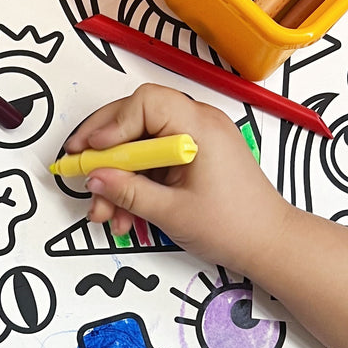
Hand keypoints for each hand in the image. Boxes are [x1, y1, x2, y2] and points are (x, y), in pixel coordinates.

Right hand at [62, 84, 293, 276]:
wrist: (269, 244)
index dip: (112, 124)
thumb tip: (94, 177)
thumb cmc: (235, 226)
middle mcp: (197, 124)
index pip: (145, 103)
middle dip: (104, 149)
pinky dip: (135, 184)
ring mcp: (195, 140)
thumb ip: (129, 192)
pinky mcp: (192, 158)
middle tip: (78, 169)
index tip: (91, 152)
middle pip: (136, 118)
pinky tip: (124, 214)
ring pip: (140, 145)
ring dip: (117, 177)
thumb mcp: (172, 212)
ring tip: (104, 212)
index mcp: (199, 127)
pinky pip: (153, 162)